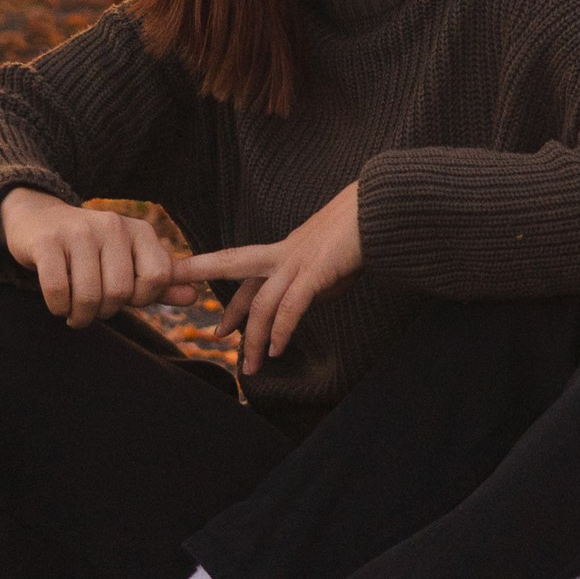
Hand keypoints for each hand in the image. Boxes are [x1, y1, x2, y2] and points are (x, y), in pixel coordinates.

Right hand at [0, 186, 202, 328]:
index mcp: (139, 230)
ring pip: (89, 296)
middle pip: (120, 292)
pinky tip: (57, 302)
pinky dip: (57, 307)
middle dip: (104, 312)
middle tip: (92, 308)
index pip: (157, 277)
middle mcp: (112, 225)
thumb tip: (194, 297)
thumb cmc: (91, 252)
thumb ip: (159, 282)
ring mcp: (79, 231)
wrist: (39, 221)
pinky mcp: (48, 241)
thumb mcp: (127, 263)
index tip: (124, 297)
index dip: (141, 298)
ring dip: (79, 315)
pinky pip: (57, 291)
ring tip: (74, 310)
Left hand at [194, 180, 365, 379]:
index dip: (231, 304)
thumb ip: (311, 282)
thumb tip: (307, 299)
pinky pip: (291, 305)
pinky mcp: (317, 271)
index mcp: (284, 250)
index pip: (245, 274)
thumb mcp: (328, 265)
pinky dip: (281, 329)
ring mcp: (297, 261)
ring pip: (263, 302)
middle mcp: (283, 253)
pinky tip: (276, 349)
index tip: (219, 329)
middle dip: (203, 277)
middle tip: (198, 323)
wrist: (381, 210)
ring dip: (253, 338)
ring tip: (250, 368)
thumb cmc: (359, 235)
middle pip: (232, 264)